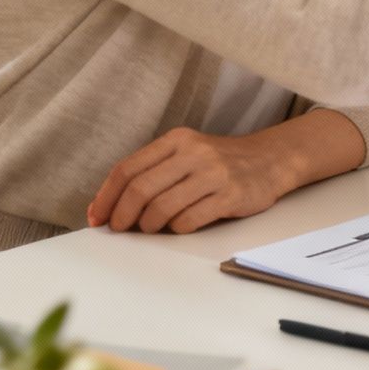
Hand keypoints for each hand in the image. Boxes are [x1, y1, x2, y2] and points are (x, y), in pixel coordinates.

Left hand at [86, 127, 291, 233]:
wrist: (271, 160)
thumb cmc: (219, 163)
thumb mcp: (186, 153)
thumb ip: (153, 172)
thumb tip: (111, 207)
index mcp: (177, 140)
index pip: (128, 169)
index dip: (106, 196)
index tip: (97, 217)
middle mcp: (194, 153)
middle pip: (140, 189)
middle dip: (122, 215)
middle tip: (120, 229)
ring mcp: (213, 174)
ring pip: (162, 207)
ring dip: (149, 225)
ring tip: (151, 229)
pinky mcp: (230, 195)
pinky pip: (189, 220)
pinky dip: (177, 228)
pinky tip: (180, 225)